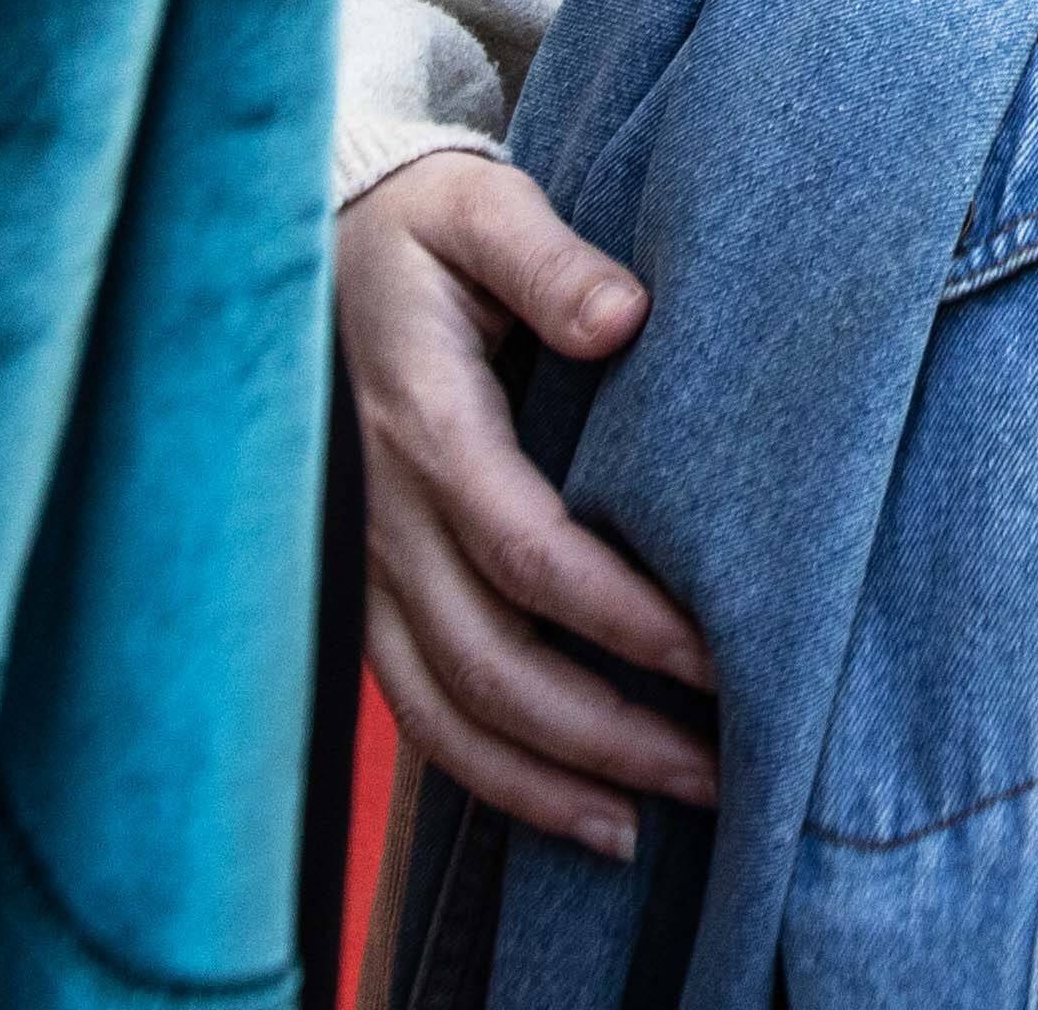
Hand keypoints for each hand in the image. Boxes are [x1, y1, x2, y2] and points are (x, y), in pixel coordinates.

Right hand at [338, 153, 715, 854]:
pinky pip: (418, 711)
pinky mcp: (370, 595)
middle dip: (605, 733)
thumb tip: (623, 316)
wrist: (317, 248)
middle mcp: (386, 518)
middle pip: (491, 662)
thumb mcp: (478, 209)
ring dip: (548, 781)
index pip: (528, 551)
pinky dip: (490, 778)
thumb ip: (548, 260)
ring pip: (447, 711)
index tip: (718, 655)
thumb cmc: (423, 227)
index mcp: (424, 426)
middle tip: (721, 771)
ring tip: (651, 827)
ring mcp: (368, 569)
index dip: (621, 617)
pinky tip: (573, 816)